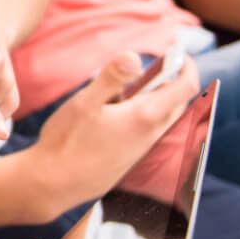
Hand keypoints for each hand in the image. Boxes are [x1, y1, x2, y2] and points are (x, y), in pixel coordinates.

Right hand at [25, 53, 201, 215]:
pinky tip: (112, 115)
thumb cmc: (66, 142)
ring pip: (160, 118)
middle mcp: (149, 135)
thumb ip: (111, 77)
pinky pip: (145, 132)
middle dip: (170, 81)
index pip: (185, 88)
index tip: (177, 53)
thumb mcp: (85, 102)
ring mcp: (140, 150)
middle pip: (176, 102)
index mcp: (144, 117)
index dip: (186, 66)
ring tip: (126, 89)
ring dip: (153, 99)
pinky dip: (140, 115)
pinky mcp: (128, 160)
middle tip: (152, 66)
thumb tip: (134, 56)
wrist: (53, 185)